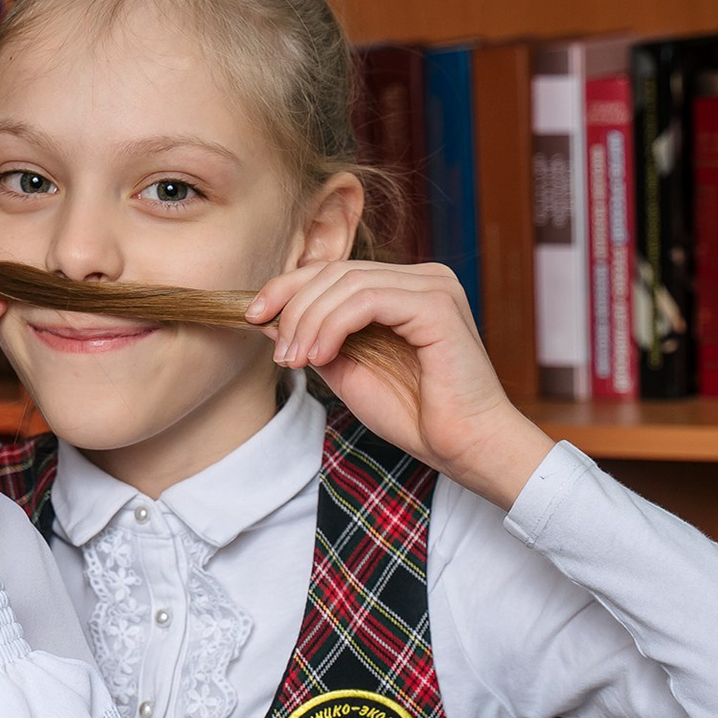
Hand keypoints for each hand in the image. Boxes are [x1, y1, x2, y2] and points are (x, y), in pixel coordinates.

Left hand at [248, 261, 553, 508]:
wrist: (464, 447)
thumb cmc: (414, 415)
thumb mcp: (348, 371)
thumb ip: (316, 340)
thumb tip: (271, 319)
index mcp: (403, 289)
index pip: (334, 271)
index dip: (287, 288)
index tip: (253, 317)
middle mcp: (421, 278)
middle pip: (335, 271)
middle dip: (293, 308)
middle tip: (279, 354)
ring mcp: (433, 287)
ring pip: (346, 282)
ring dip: (308, 321)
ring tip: (295, 361)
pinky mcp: (437, 304)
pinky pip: (367, 299)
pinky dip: (332, 325)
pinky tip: (320, 356)